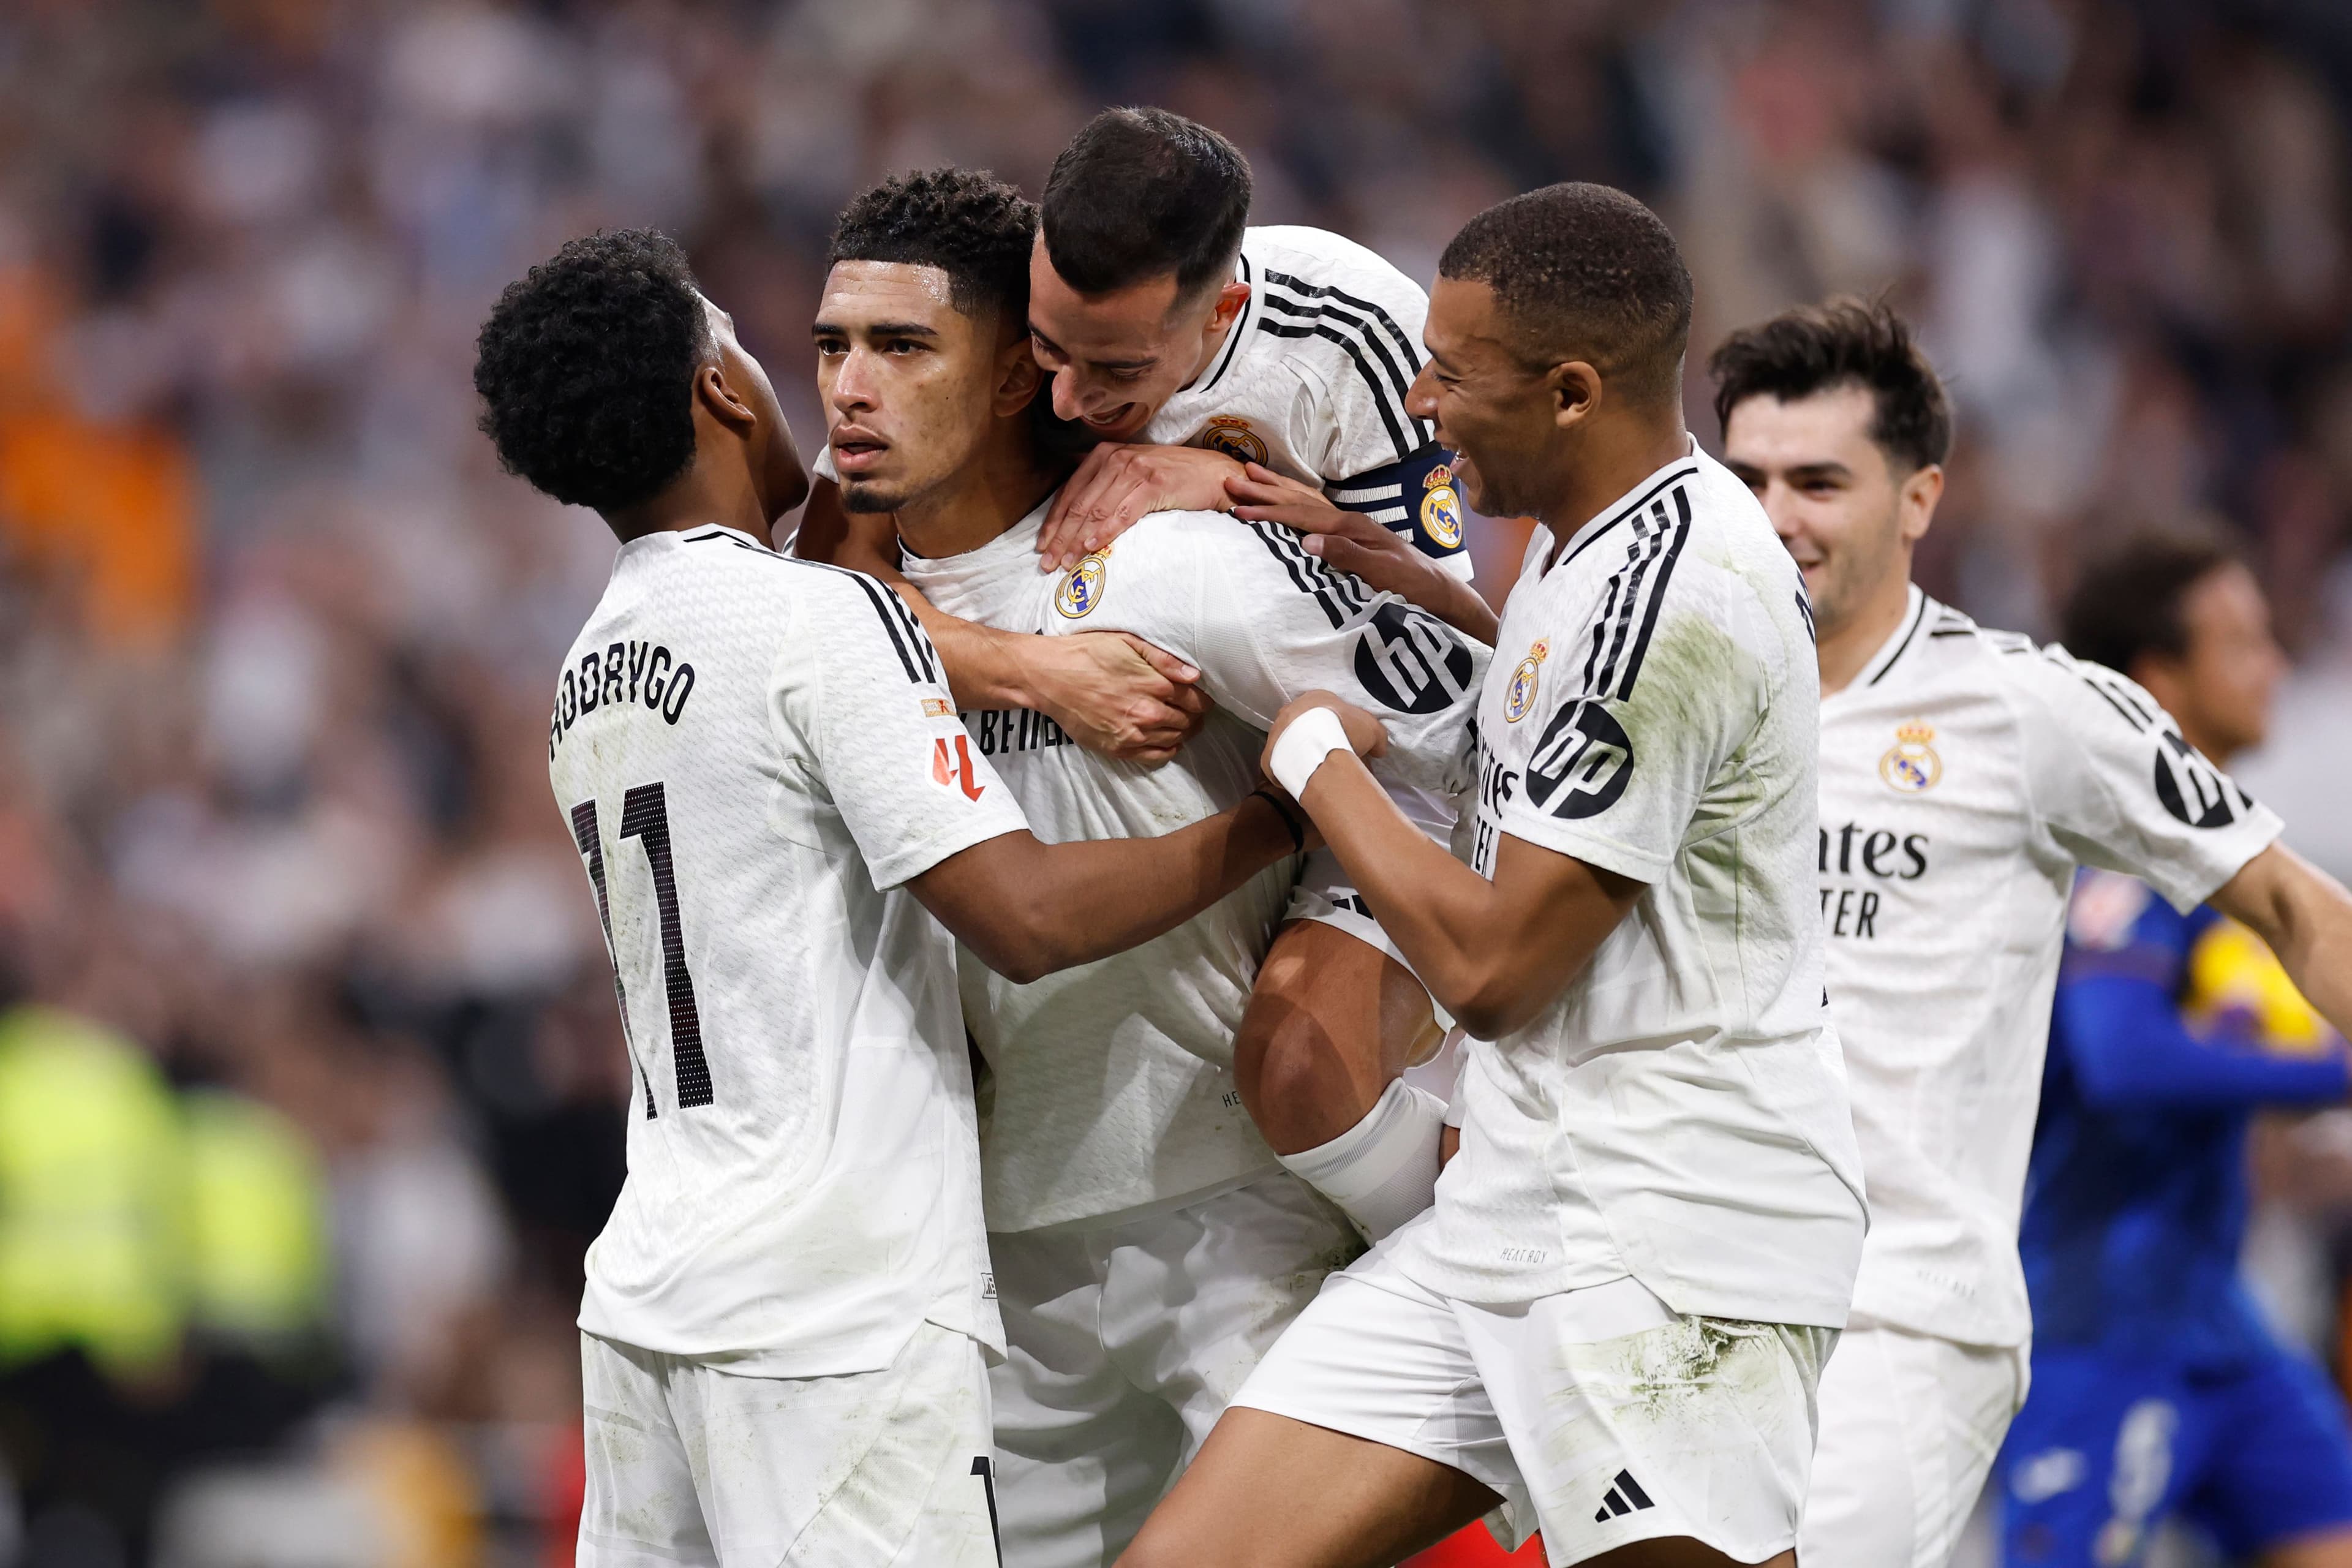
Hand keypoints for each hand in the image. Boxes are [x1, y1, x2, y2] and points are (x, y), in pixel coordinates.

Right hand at [1028, 632, 1210, 764]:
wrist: (1049, 677)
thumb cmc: (1087, 653)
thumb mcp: (1127, 642)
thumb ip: (1164, 659)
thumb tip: (1194, 675)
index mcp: (1155, 685)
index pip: (1196, 701)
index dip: (1202, 699)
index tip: (1200, 697)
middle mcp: (1148, 713)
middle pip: (1188, 722)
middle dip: (1194, 716)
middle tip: (1192, 710)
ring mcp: (1133, 735)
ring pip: (1175, 740)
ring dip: (1182, 732)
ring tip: (1180, 723)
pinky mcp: (1118, 749)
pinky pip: (1155, 757)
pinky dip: (1167, 750)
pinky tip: (1166, 741)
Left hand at [1039, 444, 1245, 570]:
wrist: (1212, 473)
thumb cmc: (1172, 478)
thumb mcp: (1131, 475)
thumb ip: (1105, 487)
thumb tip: (1076, 519)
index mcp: (1104, 455)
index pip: (1069, 491)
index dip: (1053, 522)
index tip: (1041, 546)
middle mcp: (1116, 458)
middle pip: (1079, 503)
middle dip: (1060, 536)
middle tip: (1046, 563)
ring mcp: (1135, 469)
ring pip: (1096, 510)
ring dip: (1077, 540)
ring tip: (1065, 562)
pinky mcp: (1154, 483)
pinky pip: (1123, 512)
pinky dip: (1105, 531)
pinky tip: (1092, 546)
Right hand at [1230, 462, 1499, 643]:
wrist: (1440, 591)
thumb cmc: (1413, 584)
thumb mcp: (1382, 571)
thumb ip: (1346, 553)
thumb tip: (1308, 540)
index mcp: (1350, 527)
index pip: (1301, 515)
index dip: (1268, 511)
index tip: (1238, 508)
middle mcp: (1349, 521)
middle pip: (1299, 500)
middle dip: (1265, 491)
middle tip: (1233, 481)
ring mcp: (1351, 527)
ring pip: (1306, 502)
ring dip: (1277, 490)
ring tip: (1253, 476)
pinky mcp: (1353, 537)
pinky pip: (1315, 513)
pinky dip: (1295, 502)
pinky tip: (1288, 501)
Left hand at [1263, 690, 1388, 787]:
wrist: (1317, 747)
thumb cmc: (1344, 729)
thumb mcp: (1372, 729)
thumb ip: (1376, 737)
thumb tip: (1378, 750)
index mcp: (1315, 698)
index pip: (1327, 710)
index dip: (1340, 726)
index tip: (1348, 742)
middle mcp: (1291, 711)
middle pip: (1305, 726)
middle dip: (1317, 739)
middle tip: (1331, 757)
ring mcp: (1276, 733)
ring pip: (1291, 745)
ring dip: (1302, 755)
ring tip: (1318, 772)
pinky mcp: (1268, 757)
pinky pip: (1280, 766)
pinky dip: (1291, 774)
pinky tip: (1304, 782)